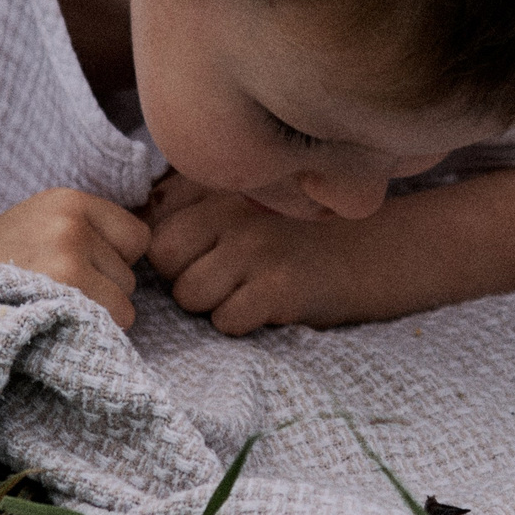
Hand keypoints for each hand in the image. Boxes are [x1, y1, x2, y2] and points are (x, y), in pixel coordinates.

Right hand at [0, 187, 151, 326]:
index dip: (112, 262)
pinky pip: (114, 322)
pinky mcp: (64, 290)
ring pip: (125, 303)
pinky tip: (53, 322)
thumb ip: (89, 230)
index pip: (137, 238)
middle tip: (51, 292)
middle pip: (130, 274)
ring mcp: (67, 254)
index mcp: (68, 200)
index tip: (77, 270)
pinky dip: (90, 332)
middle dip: (101, 290)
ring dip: (96, 314)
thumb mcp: (41, 224)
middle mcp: (71, 222)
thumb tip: (150, 253)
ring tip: (48, 307)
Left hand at [144, 174, 344, 334]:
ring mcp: (259, 247)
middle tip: (227, 280)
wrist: (377, 253)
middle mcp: (236, 212)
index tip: (203, 261)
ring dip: (214, 305)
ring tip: (249, 292)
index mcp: (224, 191)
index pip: (157, 232)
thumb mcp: (249, 207)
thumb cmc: (300, 237)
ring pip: (192, 295)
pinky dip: (243, 323)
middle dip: (187, 280)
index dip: (174, 258)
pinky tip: (268, 307)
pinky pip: (228, 319)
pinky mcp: (281, 286)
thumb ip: (195, 210)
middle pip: (167, 262)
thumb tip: (137, 232)